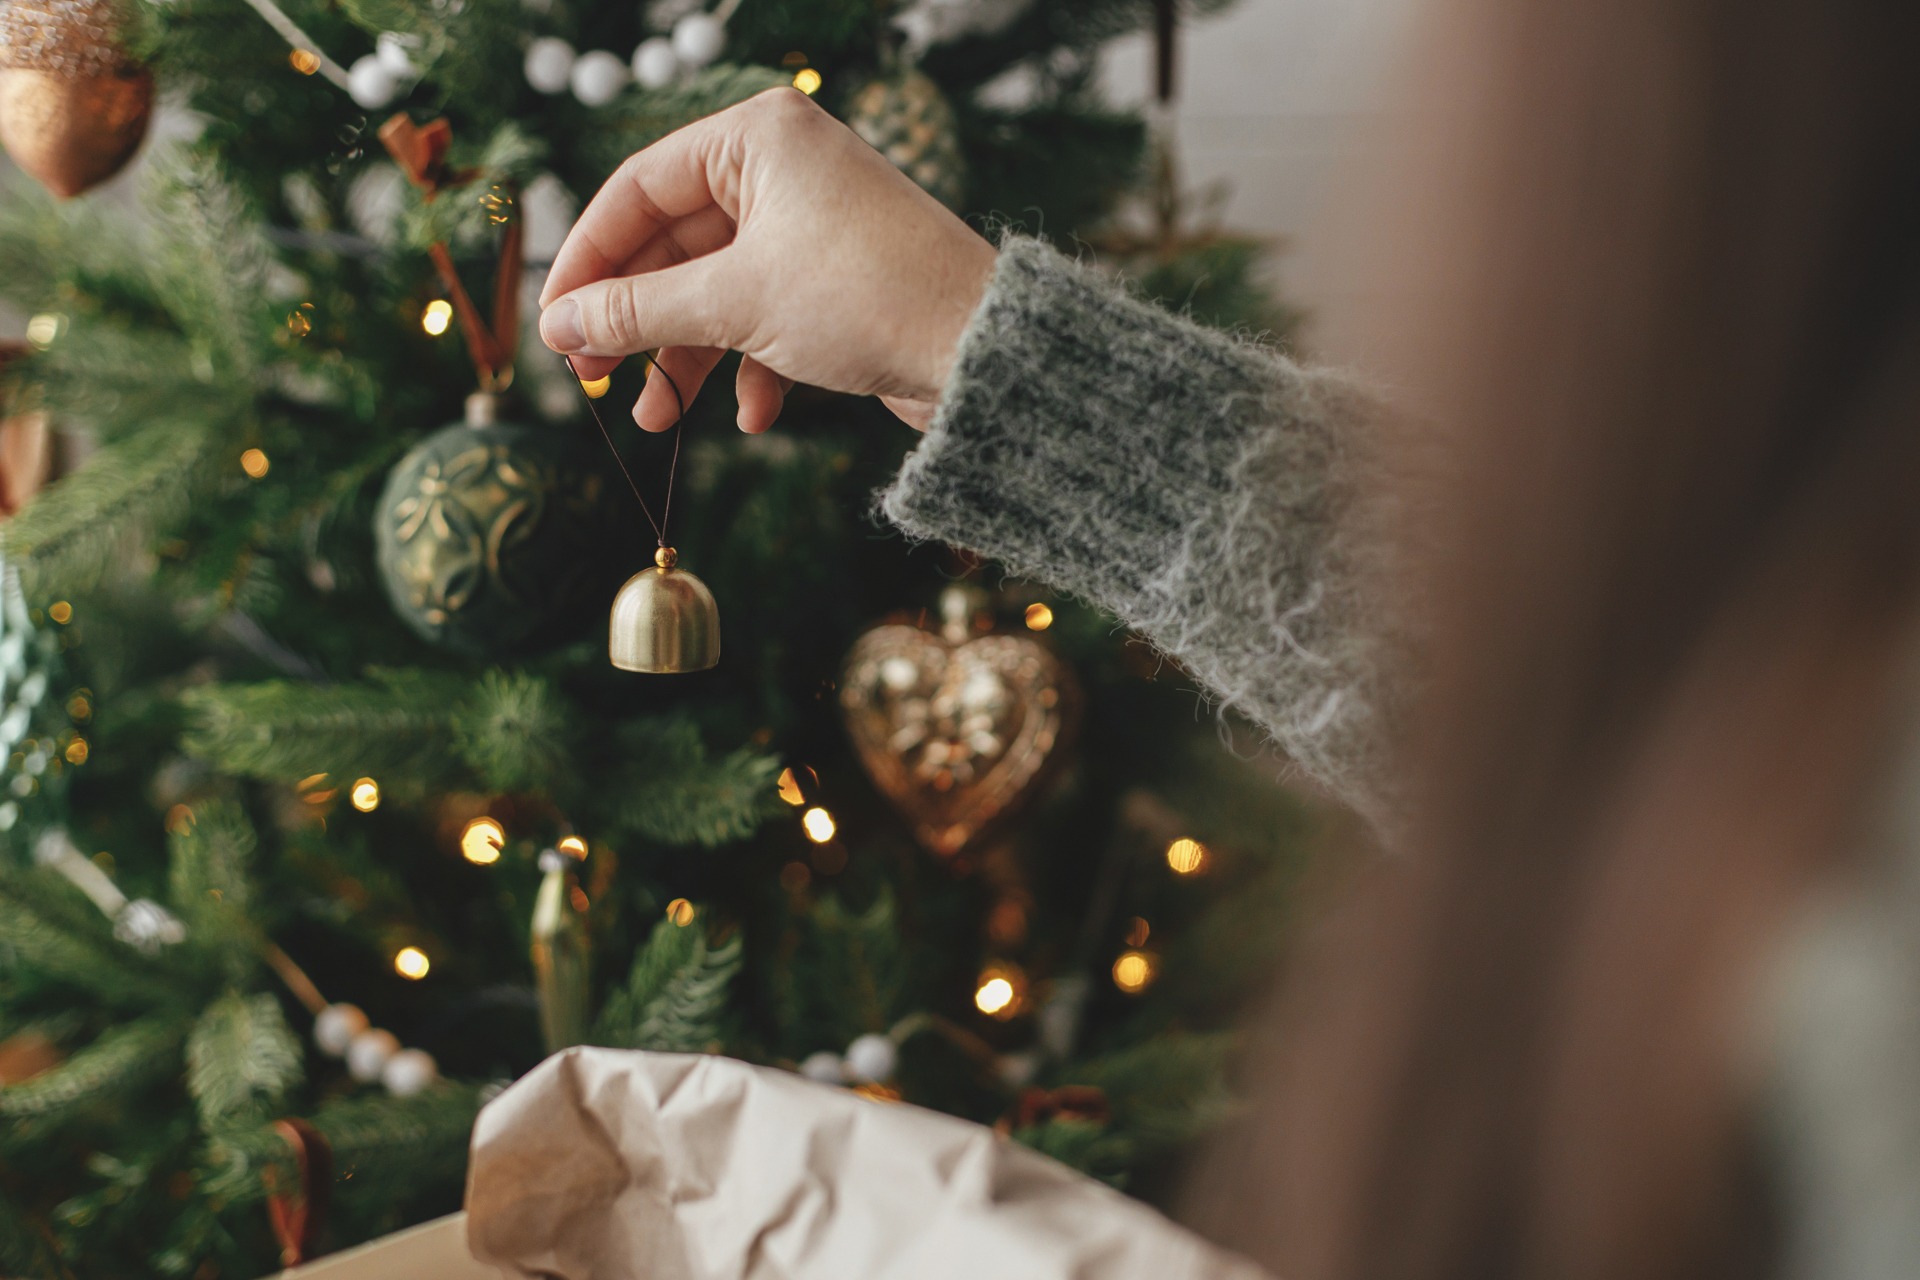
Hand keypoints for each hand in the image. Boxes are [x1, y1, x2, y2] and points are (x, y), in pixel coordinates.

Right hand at [538, 87, 997, 432]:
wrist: (983, 352)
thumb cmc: (867, 299)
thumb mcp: (733, 304)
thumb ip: (637, 312)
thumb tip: (560, 327)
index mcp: (756, 137)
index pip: (637, 189)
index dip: (587, 260)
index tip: (552, 324)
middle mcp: (785, 170)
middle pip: (674, 245)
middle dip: (636, 321)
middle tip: (593, 380)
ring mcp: (814, 227)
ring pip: (718, 290)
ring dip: (685, 359)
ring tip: (659, 423)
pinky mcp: (839, 282)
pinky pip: (768, 318)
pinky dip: (752, 368)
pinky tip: (754, 417)